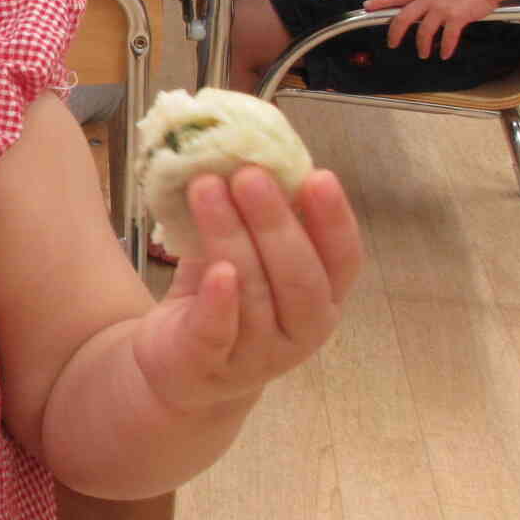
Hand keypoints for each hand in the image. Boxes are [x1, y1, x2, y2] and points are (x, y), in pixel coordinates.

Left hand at [131, 167, 359, 413]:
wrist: (177, 370)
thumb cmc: (221, 302)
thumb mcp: (246, 256)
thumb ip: (255, 217)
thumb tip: (247, 150)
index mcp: (322, 299)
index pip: (343, 260)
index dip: (334, 220)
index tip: (317, 176)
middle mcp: (301, 331)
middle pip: (300, 277)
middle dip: (276, 221)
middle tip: (248, 173)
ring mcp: (257, 355)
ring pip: (255, 294)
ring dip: (231, 236)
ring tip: (205, 187)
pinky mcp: (209, 366)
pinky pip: (219, 332)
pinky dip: (220, 300)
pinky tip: (216, 269)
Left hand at [362, 0, 502, 57]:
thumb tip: (415, 13)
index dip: (380, 1)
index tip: (366, 7)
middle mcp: (428, 0)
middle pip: (403, 18)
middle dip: (394, 33)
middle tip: (392, 44)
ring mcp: (442, 9)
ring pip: (424, 32)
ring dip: (422, 46)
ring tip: (423, 54)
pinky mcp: (456, 17)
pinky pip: (447, 37)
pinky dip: (445, 48)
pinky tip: (444, 54)